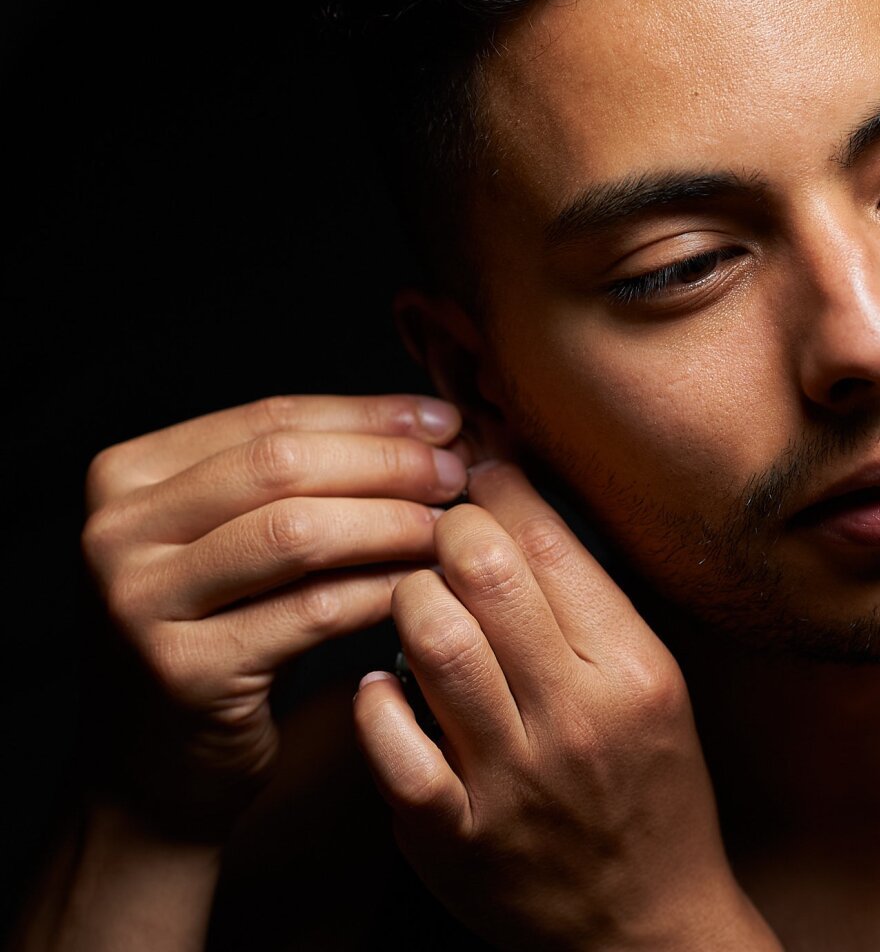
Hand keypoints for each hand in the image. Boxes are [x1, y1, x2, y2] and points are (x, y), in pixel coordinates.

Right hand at [81, 394, 469, 835]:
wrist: (155, 772)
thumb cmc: (223, 636)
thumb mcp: (239, 539)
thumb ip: (305, 478)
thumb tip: (431, 425)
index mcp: (125, 475)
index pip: (270, 419)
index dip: (371, 416)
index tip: (447, 421)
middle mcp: (113, 531)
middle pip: (282, 465)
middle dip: (387, 463)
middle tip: (457, 474)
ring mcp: (139, 603)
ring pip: (297, 532)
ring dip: (392, 522)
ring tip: (451, 528)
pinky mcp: (183, 672)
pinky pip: (312, 611)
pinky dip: (383, 590)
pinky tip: (428, 587)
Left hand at [354, 461, 778, 949]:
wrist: (642, 924)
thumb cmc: (648, 790)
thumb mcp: (654, 686)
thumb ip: (591, 604)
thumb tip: (521, 508)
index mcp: (632, 669)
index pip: (550, 540)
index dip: (500, 488)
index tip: (479, 472)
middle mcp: (576, 715)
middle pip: (484, 571)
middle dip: (445, 528)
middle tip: (438, 528)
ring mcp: (511, 777)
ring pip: (430, 636)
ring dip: (407, 597)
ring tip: (414, 599)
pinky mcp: (451, 832)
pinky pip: (388, 736)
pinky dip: (376, 696)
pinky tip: (386, 686)